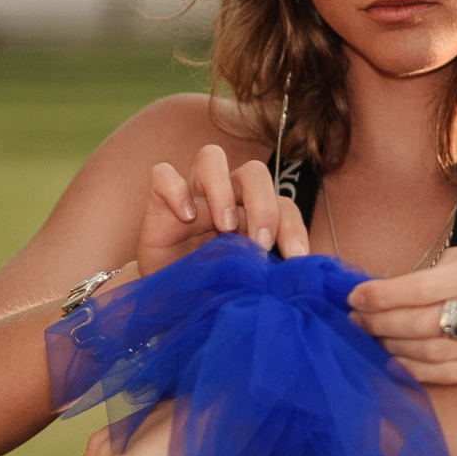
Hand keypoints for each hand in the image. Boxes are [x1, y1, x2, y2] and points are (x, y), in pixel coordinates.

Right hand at [136, 145, 310, 277]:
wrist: (165, 298)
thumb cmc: (208, 287)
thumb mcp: (240, 284)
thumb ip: (263, 277)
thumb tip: (292, 284)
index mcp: (252, 215)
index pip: (283, 205)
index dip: (294, 227)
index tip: (297, 258)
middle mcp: (225, 197)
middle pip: (253, 173)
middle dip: (263, 205)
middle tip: (260, 242)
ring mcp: (192, 195)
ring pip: (211, 157)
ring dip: (222, 188)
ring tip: (225, 226)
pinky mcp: (159, 201)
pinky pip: (163, 174)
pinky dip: (176, 190)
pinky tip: (186, 217)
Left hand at [347, 246, 456, 386]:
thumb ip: (437, 272)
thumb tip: (384, 291)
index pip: (421, 288)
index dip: (382, 296)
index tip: (354, 297)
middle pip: (422, 324)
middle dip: (379, 324)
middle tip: (353, 322)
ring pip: (431, 354)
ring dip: (392, 349)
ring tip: (370, 341)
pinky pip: (449, 376)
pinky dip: (416, 371)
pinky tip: (395, 362)